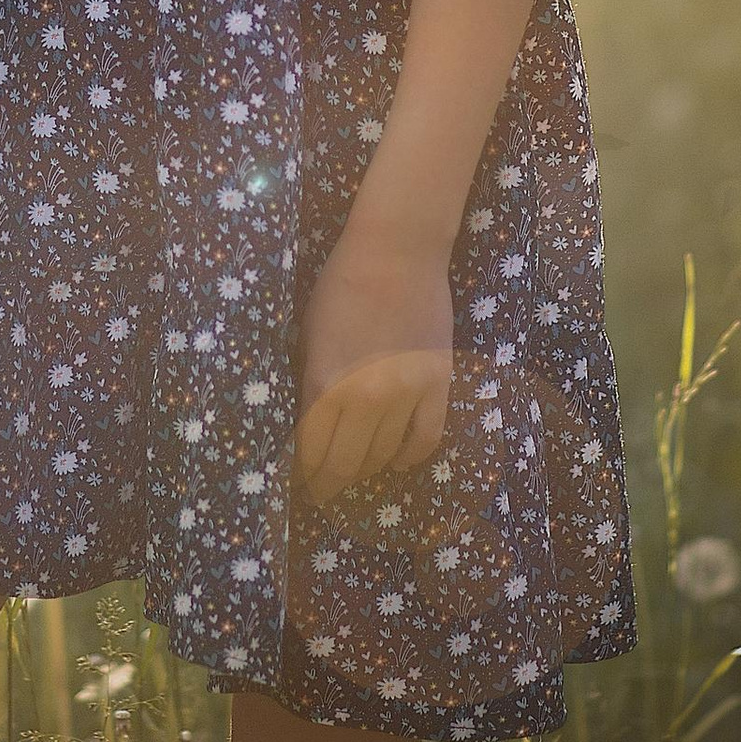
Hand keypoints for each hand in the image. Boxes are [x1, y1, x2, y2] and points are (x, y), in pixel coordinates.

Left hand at [292, 232, 454, 506]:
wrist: (397, 252)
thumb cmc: (342, 285)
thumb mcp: (310, 336)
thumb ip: (312, 383)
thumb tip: (312, 424)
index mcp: (324, 383)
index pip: (312, 449)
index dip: (305, 474)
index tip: (302, 484)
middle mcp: (365, 398)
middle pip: (348, 462)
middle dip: (333, 482)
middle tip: (328, 489)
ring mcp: (406, 394)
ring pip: (386, 455)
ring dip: (370, 468)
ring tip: (361, 470)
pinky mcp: (438, 385)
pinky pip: (426, 438)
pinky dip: (411, 456)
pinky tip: (400, 459)